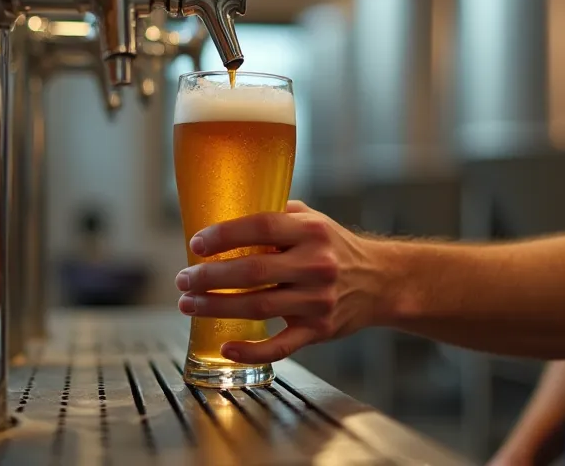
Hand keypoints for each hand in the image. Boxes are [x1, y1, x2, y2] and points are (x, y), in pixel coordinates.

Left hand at [175, 201, 390, 363]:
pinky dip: (251, 350)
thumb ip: (276, 216)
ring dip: (217, 307)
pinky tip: (225, 346)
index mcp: (311, 231)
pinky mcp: (319, 330)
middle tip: (183, 280)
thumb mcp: (313, 220)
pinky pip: (281, 346)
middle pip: (252, 271)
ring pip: (258, 306)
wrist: (381, 282)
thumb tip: (225, 214)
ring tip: (189, 305)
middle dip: (209, 277)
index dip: (225, 235)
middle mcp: (316, 264)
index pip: (262, 227)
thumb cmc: (336, 247)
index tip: (196, 244)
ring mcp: (318, 300)